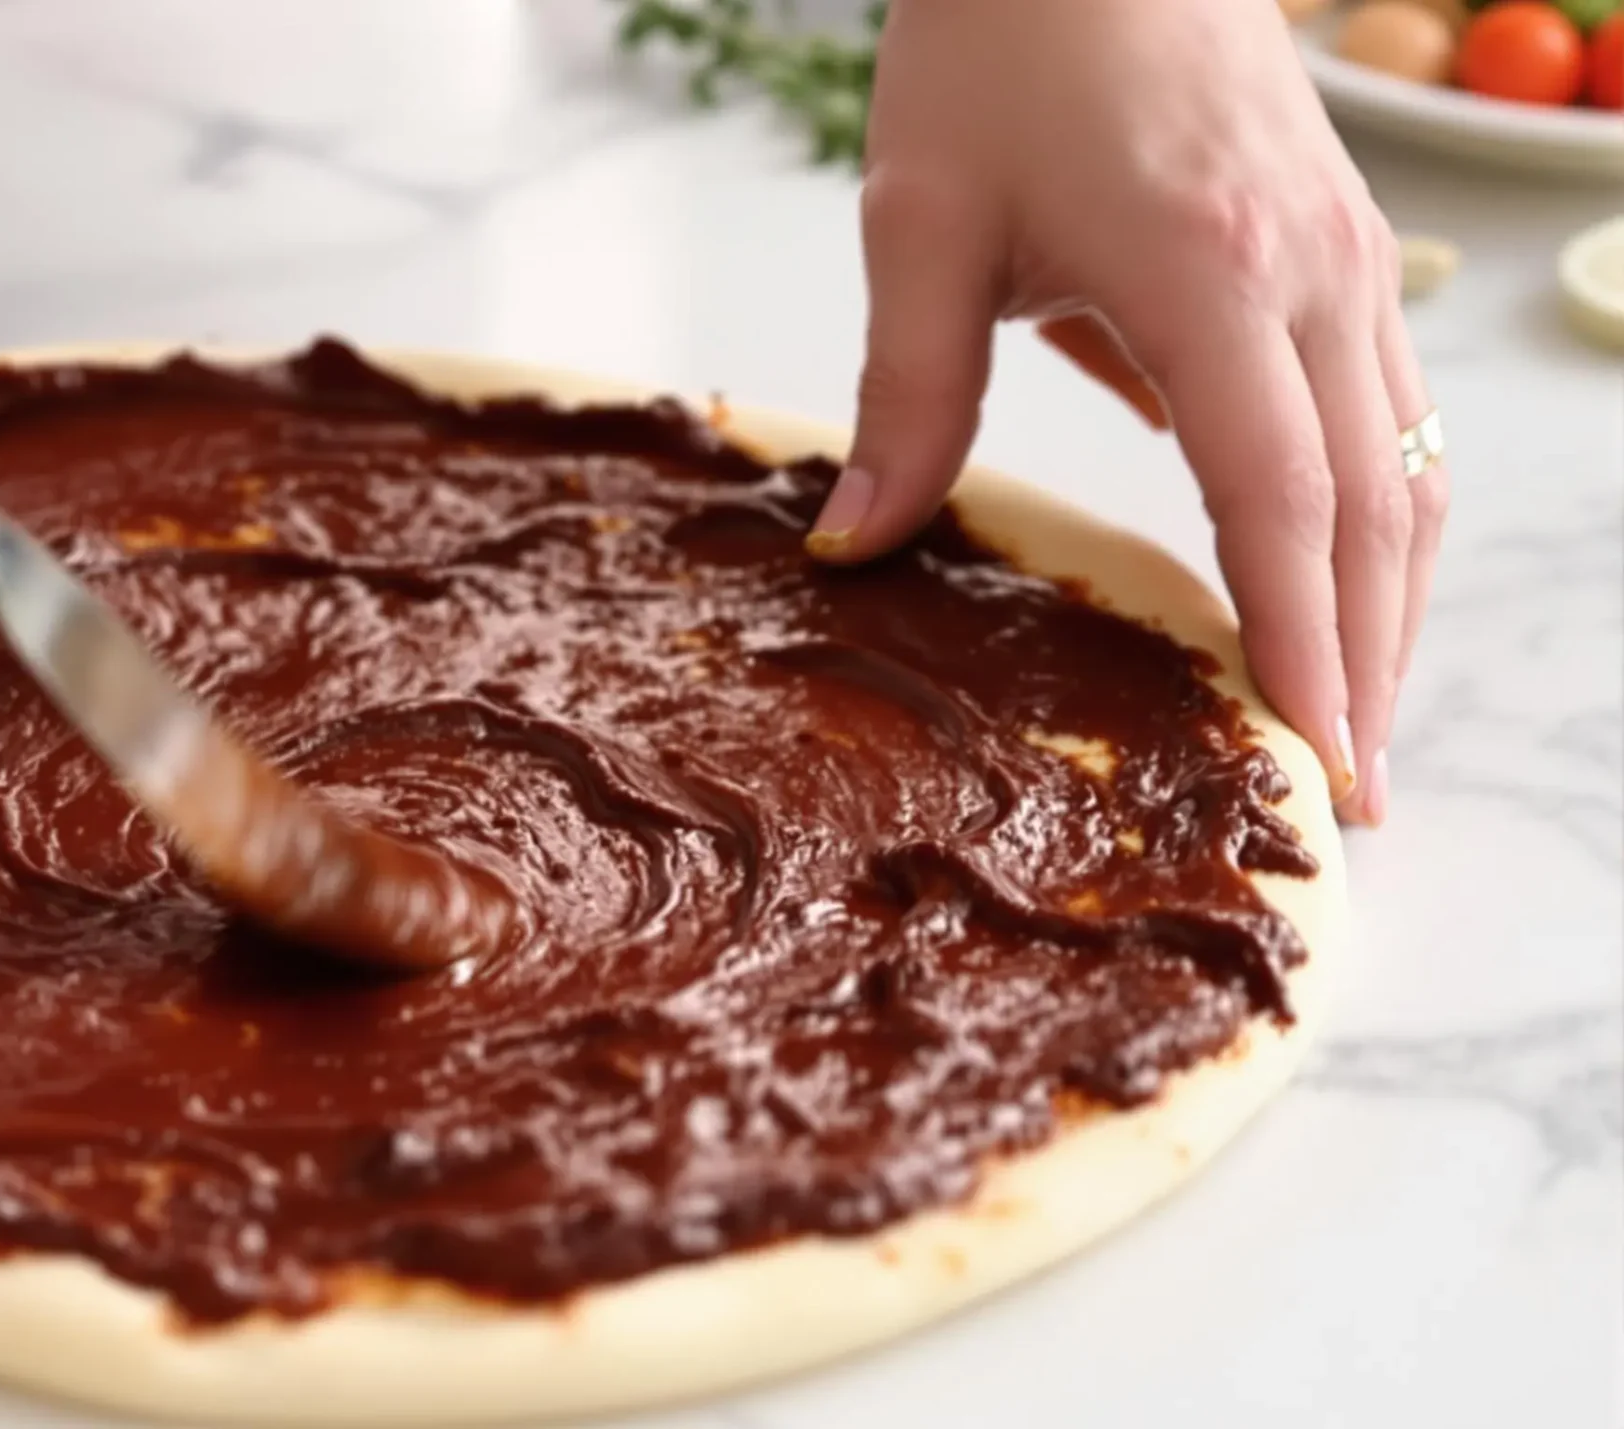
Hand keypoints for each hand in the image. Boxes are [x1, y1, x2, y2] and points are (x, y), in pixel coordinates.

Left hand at [816, 0, 1444, 827]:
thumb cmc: (1006, 42)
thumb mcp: (924, 220)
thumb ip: (905, 396)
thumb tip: (856, 547)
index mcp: (1210, 270)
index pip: (1281, 499)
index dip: (1303, 644)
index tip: (1317, 764)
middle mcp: (1315, 272)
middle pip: (1372, 509)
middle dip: (1369, 662)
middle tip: (1350, 798)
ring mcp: (1351, 255)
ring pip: (1402, 466)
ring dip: (1385, 600)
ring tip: (1351, 716)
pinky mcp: (1346, 244)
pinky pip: (1384, 409)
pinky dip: (1370, 515)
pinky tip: (1326, 586)